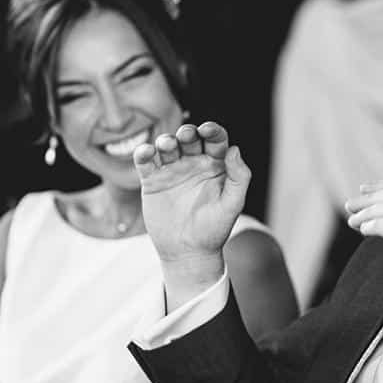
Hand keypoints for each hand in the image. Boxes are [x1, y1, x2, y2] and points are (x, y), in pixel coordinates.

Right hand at [135, 122, 250, 269]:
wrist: (188, 252)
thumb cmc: (215, 229)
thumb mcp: (233, 204)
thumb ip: (239, 177)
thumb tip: (235, 150)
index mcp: (216, 165)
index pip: (216, 140)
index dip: (213, 130)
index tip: (208, 130)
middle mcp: (194, 164)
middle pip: (189, 138)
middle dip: (187, 132)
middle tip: (186, 135)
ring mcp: (172, 171)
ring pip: (167, 146)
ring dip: (166, 140)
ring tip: (167, 145)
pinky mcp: (152, 181)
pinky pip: (146, 162)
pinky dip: (143, 153)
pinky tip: (146, 152)